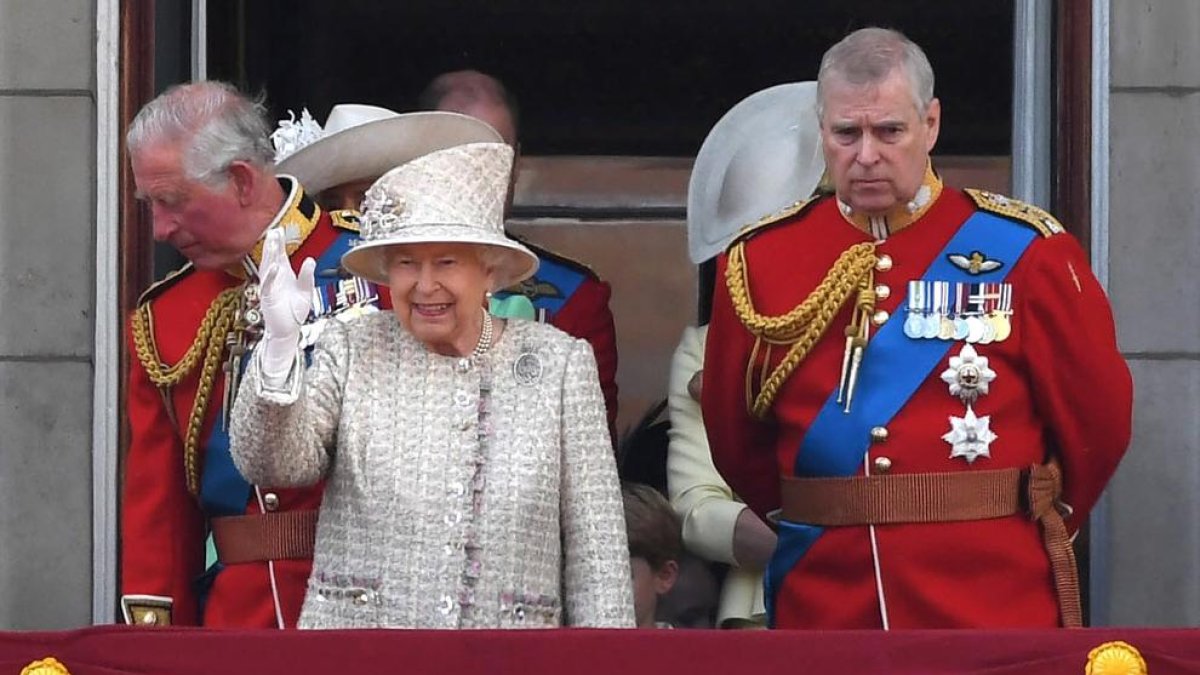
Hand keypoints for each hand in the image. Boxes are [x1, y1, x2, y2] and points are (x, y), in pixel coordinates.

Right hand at [259, 228, 314, 342]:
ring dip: (269, 255)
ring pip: (267, 268)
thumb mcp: (306, 291)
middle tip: (274, 231)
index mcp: (284, 275)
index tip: (279, 230)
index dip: (279, 243)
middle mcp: (275, 279)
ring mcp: (270, 288)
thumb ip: (307, 276)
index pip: (280, 255)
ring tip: (272, 242)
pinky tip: (274, 267)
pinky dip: (270, 276)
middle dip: (273, 245)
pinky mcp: (268, 298)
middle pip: (272, 258)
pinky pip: (267, 285)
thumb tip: (311, 260)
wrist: (288, 330)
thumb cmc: (295, 311)